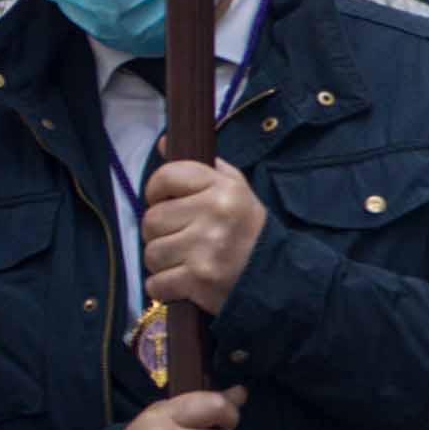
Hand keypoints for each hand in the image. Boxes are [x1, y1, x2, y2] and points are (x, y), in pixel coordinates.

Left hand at [138, 155, 266, 323]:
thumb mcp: (235, 189)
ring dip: (163, 262)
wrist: (277, 275)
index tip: (168, 202)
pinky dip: (164, 288)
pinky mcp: (200, 280)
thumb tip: (163, 142)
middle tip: (182, 239)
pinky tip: (184, 282)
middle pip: (151, 220)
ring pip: (151, 253)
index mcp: (224, 189)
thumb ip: (200, 166)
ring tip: (186, 261)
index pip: (165, 177)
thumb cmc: (248, 229)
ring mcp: (207, 249)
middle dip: (160, 233)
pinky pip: (156, 283)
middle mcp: (216, 215)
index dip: (157, 191)